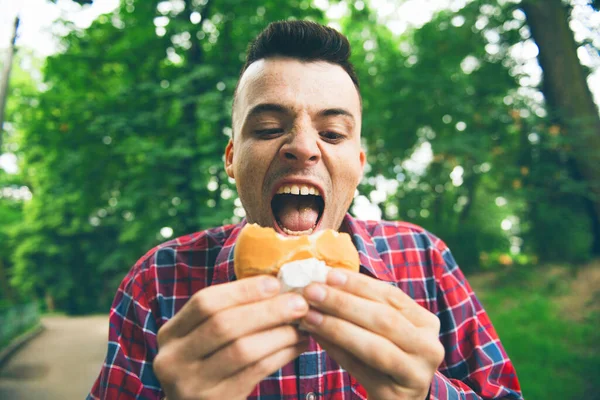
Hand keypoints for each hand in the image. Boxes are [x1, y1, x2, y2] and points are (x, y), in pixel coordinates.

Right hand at [154, 276, 309, 399]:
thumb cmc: (209, 364)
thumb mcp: (203, 338)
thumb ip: (229, 313)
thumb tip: (275, 285)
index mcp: (170, 333)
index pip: (204, 302)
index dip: (241, 290)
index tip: (274, 283)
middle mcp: (174, 359)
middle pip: (224, 325)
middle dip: (266, 311)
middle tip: (298, 303)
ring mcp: (193, 384)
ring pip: (243, 351)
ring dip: (279, 334)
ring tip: (302, 326)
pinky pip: (255, 372)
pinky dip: (281, 355)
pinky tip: (298, 346)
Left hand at [299, 270, 443, 399]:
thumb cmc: (385, 358)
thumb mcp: (382, 330)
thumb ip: (362, 307)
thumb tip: (324, 282)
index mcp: (426, 323)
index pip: (391, 296)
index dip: (359, 284)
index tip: (329, 274)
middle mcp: (429, 347)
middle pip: (383, 318)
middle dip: (343, 303)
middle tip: (312, 292)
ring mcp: (417, 374)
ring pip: (373, 346)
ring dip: (337, 327)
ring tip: (309, 315)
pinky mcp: (397, 395)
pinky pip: (361, 369)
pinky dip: (337, 351)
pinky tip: (317, 338)